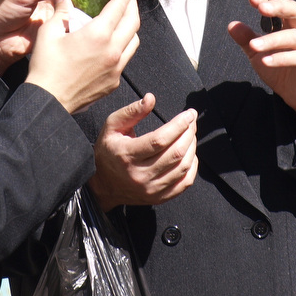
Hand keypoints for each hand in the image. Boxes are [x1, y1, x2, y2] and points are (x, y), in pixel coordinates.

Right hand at [25, 0, 139, 114]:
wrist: (49, 100)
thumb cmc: (46, 67)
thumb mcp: (49, 32)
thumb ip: (61, 10)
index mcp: (98, 35)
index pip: (119, 6)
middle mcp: (113, 50)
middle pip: (133, 22)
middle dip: (132, 6)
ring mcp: (116, 68)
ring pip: (134, 41)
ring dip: (130, 27)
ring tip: (121, 19)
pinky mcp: (114, 81)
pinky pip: (125, 59)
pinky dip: (123, 46)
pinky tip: (112, 44)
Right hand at [88, 94, 197, 212]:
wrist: (103, 185)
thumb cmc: (109, 150)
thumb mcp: (112, 126)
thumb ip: (131, 111)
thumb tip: (151, 98)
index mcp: (127, 155)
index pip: (160, 140)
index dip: (179, 125)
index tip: (189, 113)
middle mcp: (140, 175)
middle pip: (175, 153)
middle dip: (189, 132)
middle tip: (192, 120)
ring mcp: (151, 189)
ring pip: (183, 167)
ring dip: (192, 147)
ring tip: (191, 133)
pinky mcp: (159, 198)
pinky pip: (184, 182)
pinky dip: (192, 166)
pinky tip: (190, 153)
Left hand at [228, 0, 295, 137]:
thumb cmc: (280, 67)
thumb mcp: (258, 52)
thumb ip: (247, 38)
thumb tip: (231, 25)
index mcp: (291, 24)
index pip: (281, 5)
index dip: (268, 0)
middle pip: (295, 12)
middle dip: (279, 7)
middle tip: (261, 8)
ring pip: (294, 37)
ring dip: (272, 40)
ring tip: (253, 45)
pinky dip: (281, 58)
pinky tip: (265, 61)